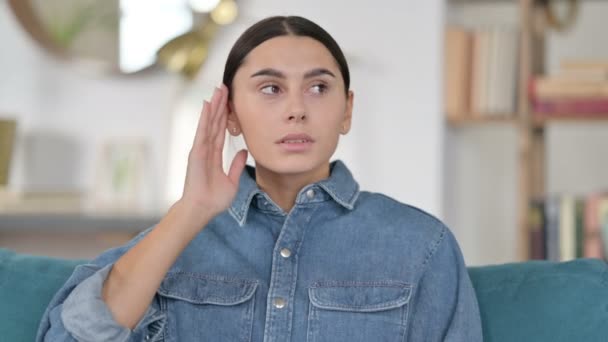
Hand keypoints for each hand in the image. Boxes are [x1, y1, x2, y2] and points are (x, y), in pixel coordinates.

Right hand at [179, 84, 247, 222]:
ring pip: (208, 122)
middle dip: (219, 104)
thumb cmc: (214, 199)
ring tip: (218, 89)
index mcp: (213, 155)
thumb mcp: (232, 181)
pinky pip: (202, 132)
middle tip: (224, 87)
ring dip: (213, 105)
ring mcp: (200, 149)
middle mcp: (206, 149)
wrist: (202, 209)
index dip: (225, 115)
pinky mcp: (197, 152)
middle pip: (214, 122)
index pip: (220, 130)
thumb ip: (237, 165)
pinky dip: (204, 118)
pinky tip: (207, 105)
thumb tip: (244, 152)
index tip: (229, 101)